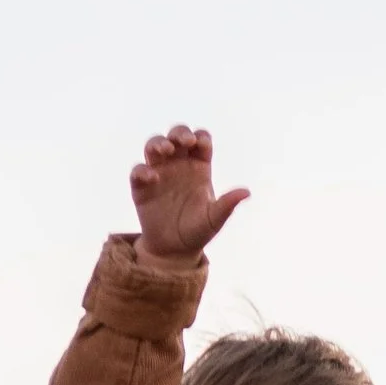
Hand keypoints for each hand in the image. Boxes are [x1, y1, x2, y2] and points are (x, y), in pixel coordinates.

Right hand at [130, 123, 247, 263]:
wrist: (174, 251)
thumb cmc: (197, 232)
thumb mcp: (214, 220)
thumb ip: (227, 205)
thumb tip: (246, 192)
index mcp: (199, 167)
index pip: (200, 141)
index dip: (201, 138)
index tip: (202, 145)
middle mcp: (178, 164)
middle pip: (177, 136)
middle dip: (180, 133)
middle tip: (185, 141)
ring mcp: (159, 173)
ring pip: (154, 146)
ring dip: (158, 143)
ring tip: (166, 150)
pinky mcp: (141, 187)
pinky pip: (138, 171)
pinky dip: (142, 171)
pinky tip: (152, 178)